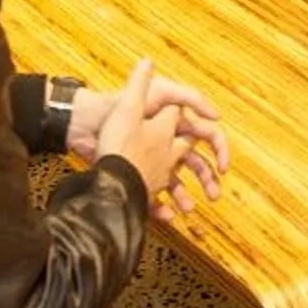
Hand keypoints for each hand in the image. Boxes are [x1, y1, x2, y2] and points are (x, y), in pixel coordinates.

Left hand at [91, 59, 232, 222]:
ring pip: (176, 182)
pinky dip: (160, 207)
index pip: (204, 136)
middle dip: (207, 178)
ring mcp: (149, 161)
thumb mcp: (156, 92)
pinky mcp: (133, 175)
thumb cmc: (117, 105)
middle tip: (214, 195)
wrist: (83, 125)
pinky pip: (151, 195)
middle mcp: (164, 143)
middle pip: (195, 162)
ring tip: (189, 209)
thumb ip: (187, 96)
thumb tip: (216, 114)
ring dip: (186, 196)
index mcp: (173, 124)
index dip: (219, 150)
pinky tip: (166, 215)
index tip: (224, 167)